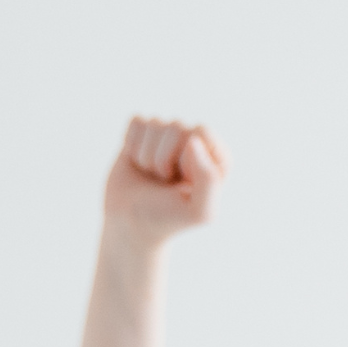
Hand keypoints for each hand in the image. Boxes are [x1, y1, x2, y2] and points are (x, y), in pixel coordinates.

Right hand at [102, 117, 228, 254]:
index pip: (202, 132)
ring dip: (147, 156)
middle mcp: (195, 144)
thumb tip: (193, 141)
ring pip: (155, 124)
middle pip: (177, 126)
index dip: (188, 157)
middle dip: (164, 158)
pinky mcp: (144, 133)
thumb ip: (209, 181)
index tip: (183, 181)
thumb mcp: (199, 212)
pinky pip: (137, 121)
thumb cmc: (168, 219)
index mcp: (217, 159)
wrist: (130, 224)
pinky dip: (132, 144)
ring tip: (153, 176)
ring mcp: (168, 137)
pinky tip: (138, 164)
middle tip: (165, 182)